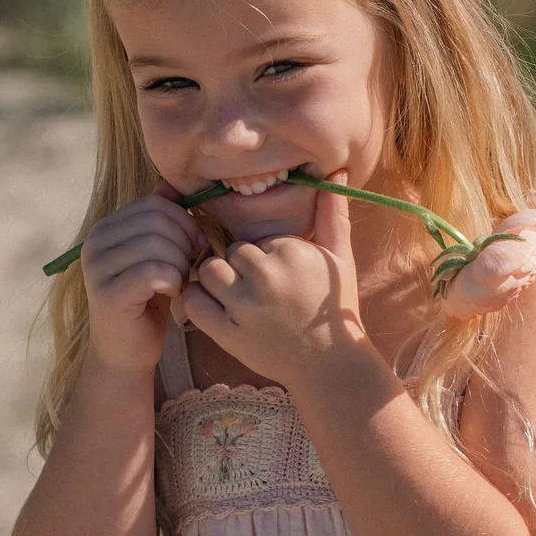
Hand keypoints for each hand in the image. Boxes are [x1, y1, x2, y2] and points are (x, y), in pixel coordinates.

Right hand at [80, 179, 206, 376]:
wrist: (126, 352)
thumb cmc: (147, 302)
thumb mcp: (157, 256)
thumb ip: (161, 221)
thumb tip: (169, 184)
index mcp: (106, 228)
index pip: (155, 205)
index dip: (185, 223)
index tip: (195, 248)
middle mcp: (95, 243)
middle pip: (157, 222)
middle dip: (184, 244)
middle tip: (189, 268)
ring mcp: (97, 269)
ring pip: (158, 245)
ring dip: (180, 265)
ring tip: (179, 283)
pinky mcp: (108, 294)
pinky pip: (154, 272)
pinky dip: (172, 282)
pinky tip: (171, 294)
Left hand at [173, 170, 364, 387]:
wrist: (331, 364)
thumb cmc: (335, 308)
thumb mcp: (340, 259)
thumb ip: (333, 215)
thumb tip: (336, 171)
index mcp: (289, 252)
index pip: (252, 240)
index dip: (260, 257)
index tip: (276, 277)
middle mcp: (265, 276)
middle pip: (228, 253)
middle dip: (237, 269)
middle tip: (256, 291)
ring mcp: (244, 306)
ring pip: (207, 272)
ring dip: (216, 283)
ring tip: (237, 298)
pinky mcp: (228, 333)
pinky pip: (194, 302)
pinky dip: (197, 301)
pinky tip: (216, 308)